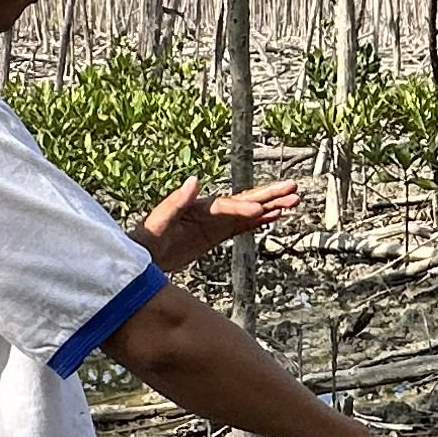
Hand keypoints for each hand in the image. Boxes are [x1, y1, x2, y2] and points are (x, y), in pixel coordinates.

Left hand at [137, 177, 306, 271]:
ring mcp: (216, 222)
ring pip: (249, 212)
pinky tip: (276, 217)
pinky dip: (260, 221)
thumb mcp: (158, 221)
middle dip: (269, 196)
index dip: (244, 207)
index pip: (227, 206)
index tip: (262, 210)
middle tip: (293, 190)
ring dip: (271, 207)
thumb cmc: (147, 238)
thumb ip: (176, 201)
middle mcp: (211, 210)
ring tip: (295, 201)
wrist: (143, 256)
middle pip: (245, 201)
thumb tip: (193, 180)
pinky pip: (243, 226)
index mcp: (199, 207)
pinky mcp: (216, 234)